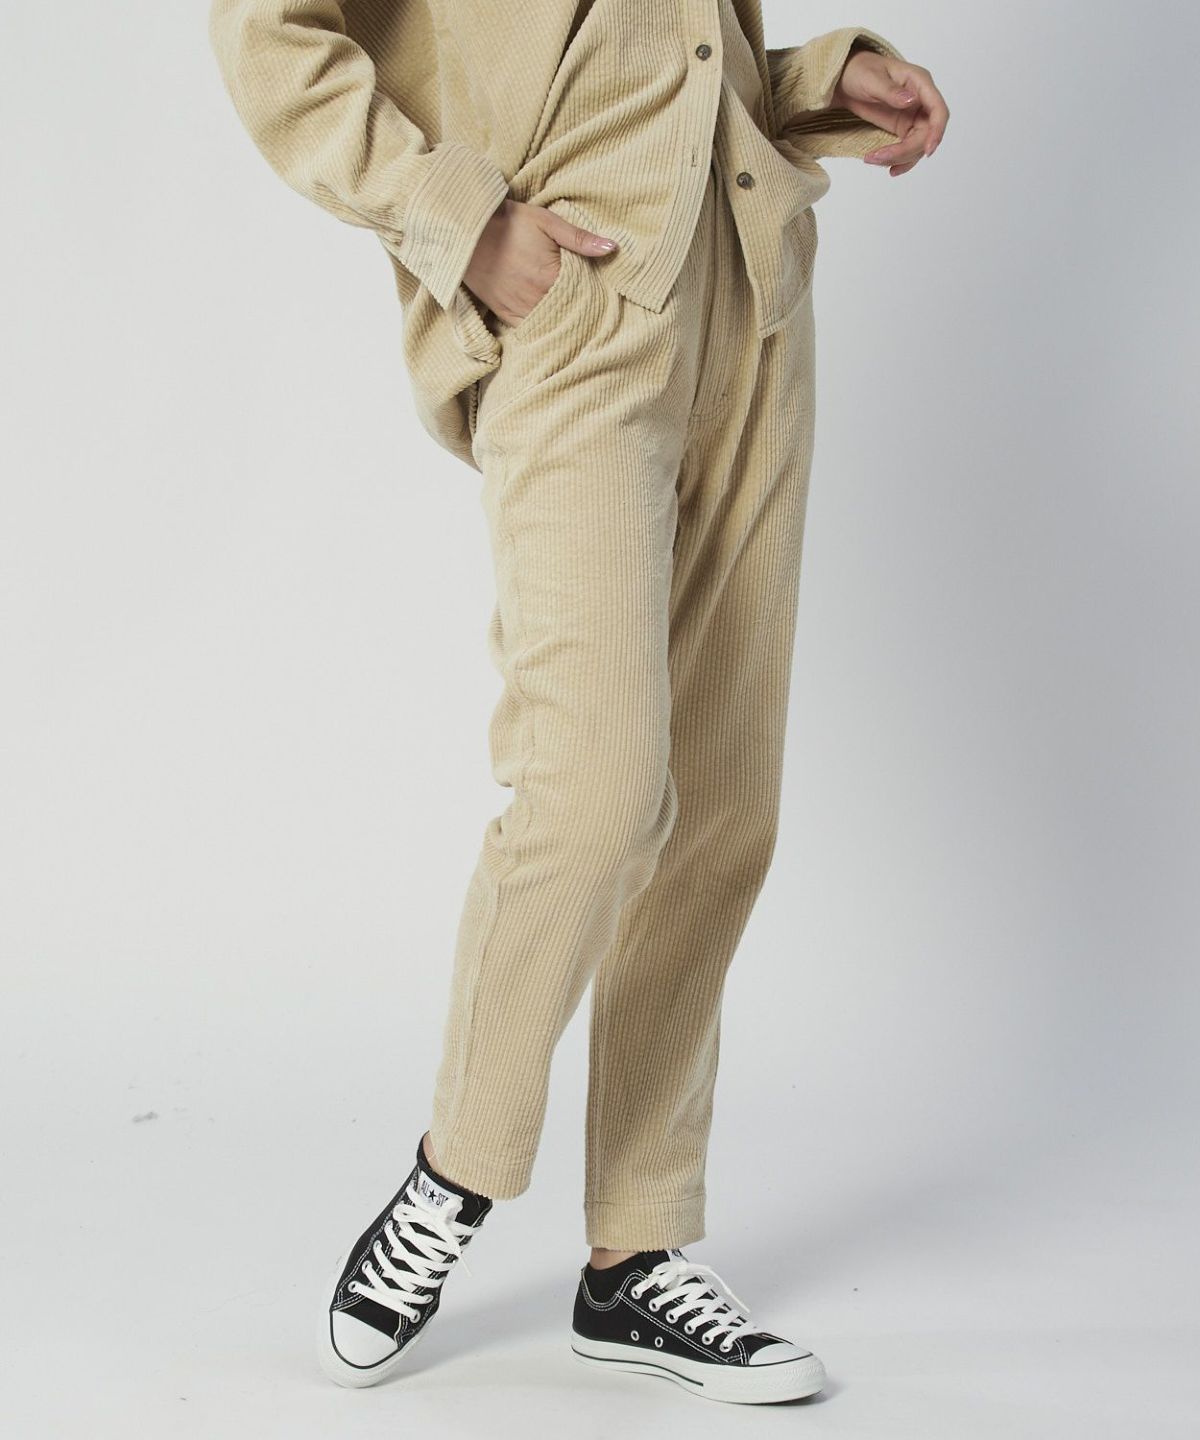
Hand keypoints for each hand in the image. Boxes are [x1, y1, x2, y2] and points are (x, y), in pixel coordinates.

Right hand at [465, 199, 617, 325]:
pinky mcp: (504, 314)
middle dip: (580, 310)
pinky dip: (540, 327)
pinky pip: (528, 329)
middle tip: (593, 309)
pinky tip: (550, 322)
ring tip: (574, 317)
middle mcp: (535, 299)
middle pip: (568, 312)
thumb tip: (613, 248)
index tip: (603, 294)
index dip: (594, 294)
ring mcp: (518, 309)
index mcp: (551, 278)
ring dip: (561, 320)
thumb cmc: (509, 222)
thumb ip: (580, 238)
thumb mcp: (547, 221)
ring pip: (549, 324)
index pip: (584, 295)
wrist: (466, 230)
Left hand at [832, 49, 949, 175]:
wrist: (847, 79)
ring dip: (898, 158)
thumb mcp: (872, 79)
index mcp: (920, 83)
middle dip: (906, 150)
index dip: (937, 131)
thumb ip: (891, 91)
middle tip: (881, 157)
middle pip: (927, 134)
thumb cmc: (860, 71)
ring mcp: (913, 116)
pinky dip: (899, 161)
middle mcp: (921, 101)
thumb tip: (911, 100)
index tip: (927, 150)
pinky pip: (908, 149)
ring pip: (917, 145)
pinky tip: (889, 169)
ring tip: (872, 159)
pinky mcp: (903, 128)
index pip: (938, 110)